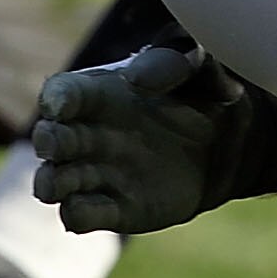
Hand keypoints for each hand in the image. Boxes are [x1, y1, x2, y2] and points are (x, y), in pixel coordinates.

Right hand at [31, 44, 276, 235]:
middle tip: (60, 144)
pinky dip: (76, 214)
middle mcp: (88, 135)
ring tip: (68, 181)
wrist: (228, 145)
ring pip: (51, 183)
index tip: (62, 106)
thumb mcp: (199, 69)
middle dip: (49, 142)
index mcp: (100, 94)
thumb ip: (175, 61)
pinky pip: (77, 216)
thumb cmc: (203, 98)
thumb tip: (137, 79)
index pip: (60, 93)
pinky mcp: (113, 210)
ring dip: (52, 183)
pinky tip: (93, 208)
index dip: (56, 99)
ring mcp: (97, 174)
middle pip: (48, 140)